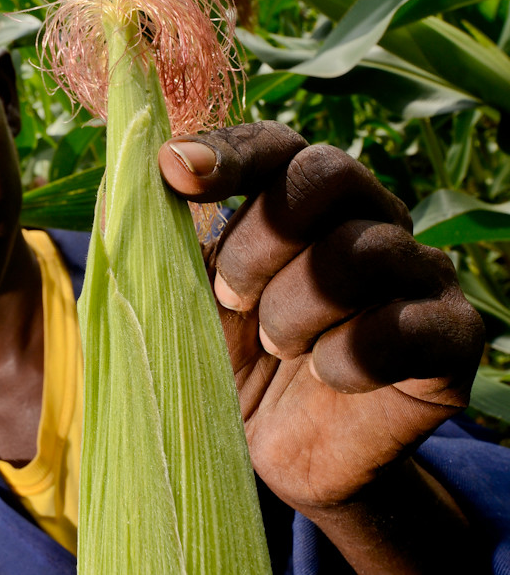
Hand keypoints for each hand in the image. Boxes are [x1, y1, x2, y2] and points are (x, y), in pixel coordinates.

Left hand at [158, 121, 485, 570]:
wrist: (272, 452)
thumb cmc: (225, 359)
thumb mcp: (181, 296)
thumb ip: (161, 237)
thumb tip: (147, 168)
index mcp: (302, 197)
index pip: (276, 144)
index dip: (226, 153)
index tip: (173, 174)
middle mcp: (370, 216)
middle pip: (325, 174)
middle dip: (257, 241)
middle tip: (232, 298)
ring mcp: (418, 270)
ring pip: (358, 253)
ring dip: (292, 312)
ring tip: (278, 347)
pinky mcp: (451, 335)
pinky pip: (400, 329)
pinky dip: (345, 359)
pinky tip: (326, 376)